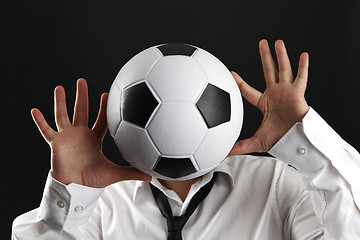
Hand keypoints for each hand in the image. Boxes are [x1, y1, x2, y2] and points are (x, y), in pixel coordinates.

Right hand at [31, 79, 150, 187]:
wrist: (75, 188)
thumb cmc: (93, 180)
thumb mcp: (114, 173)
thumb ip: (132, 172)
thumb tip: (151, 176)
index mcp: (94, 138)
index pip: (101, 119)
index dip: (103, 107)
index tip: (106, 93)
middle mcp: (80, 135)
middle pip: (81, 111)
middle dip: (81, 96)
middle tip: (81, 81)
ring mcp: (66, 138)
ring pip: (62, 115)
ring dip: (60, 102)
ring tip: (59, 88)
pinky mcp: (55, 143)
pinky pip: (45, 130)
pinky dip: (40, 121)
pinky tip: (34, 110)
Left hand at [229, 39, 309, 154]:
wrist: (296, 143)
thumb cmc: (280, 140)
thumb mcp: (256, 142)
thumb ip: (240, 146)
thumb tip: (224, 153)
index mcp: (264, 103)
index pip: (248, 90)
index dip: (239, 82)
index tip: (231, 73)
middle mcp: (275, 94)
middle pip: (269, 71)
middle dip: (265, 57)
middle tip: (262, 43)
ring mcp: (287, 92)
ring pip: (284, 70)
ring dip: (281, 56)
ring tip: (277, 42)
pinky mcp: (298, 94)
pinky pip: (301, 78)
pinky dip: (303, 67)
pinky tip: (303, 55)